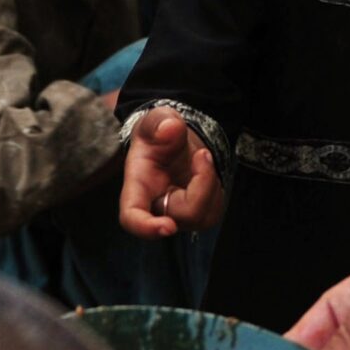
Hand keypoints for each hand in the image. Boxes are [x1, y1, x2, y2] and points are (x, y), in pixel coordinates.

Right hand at [117, 108, 224, 237]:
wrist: (172, 141)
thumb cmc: (156, 136)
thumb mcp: (154, 121)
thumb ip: (159, 122)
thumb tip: (171, 129)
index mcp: (137, 189)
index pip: (133, 218)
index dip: (147, 228)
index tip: (168, 227)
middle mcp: (156, 208)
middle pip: (184, 215)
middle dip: (202, 183)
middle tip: (202, 153)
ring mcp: (178, 215)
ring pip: (203, 216)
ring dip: (210, 183)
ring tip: (201, 157)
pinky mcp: (197, 214)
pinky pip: (214, 210)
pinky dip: (216, 187)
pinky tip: (205, 170)